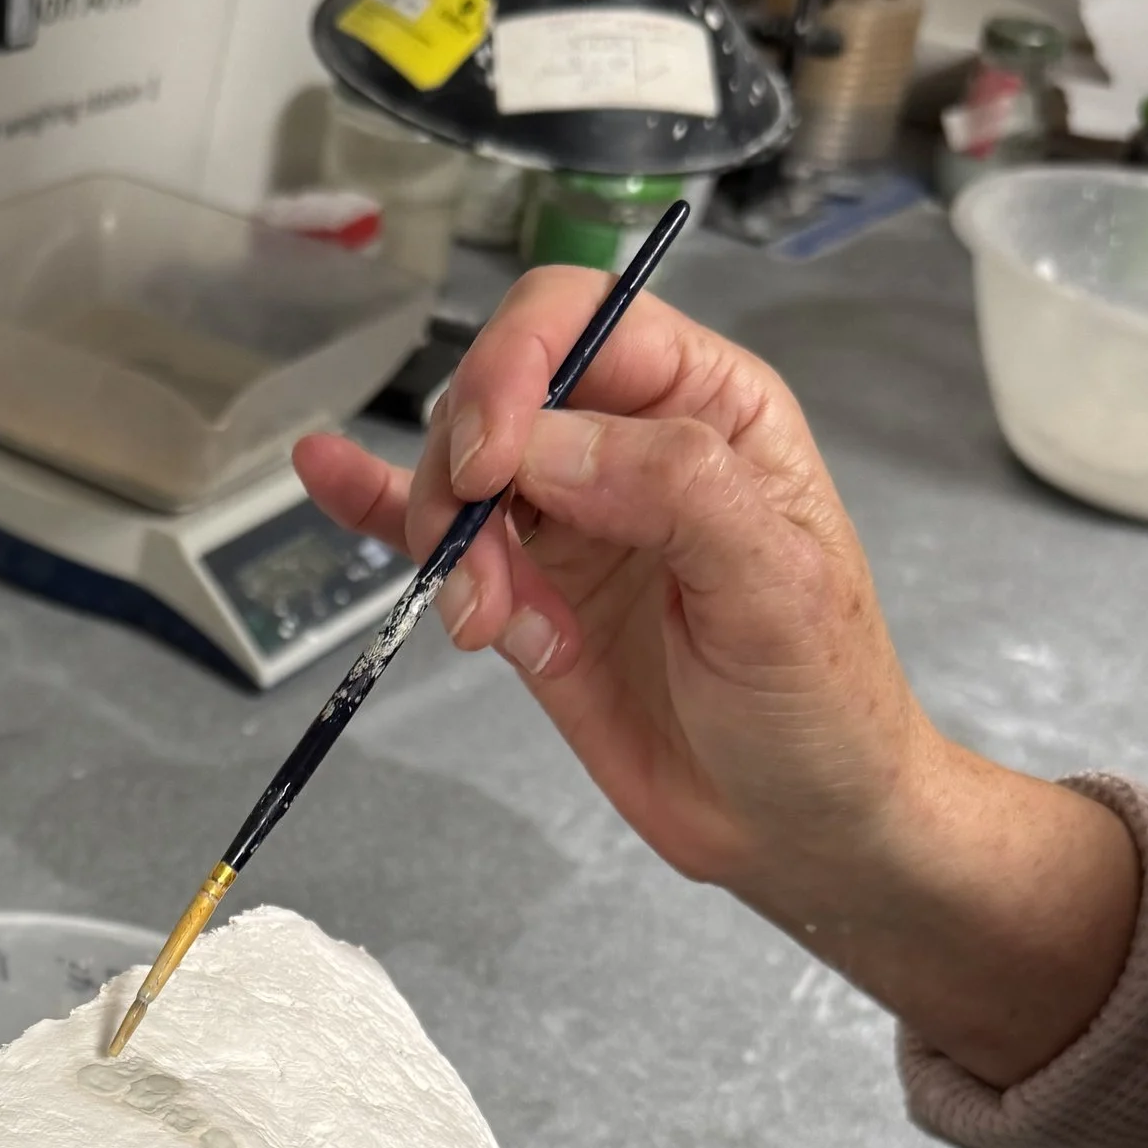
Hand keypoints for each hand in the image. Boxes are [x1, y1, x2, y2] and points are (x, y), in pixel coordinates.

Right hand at [293, 275, 1140, 1090]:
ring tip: (492, 626)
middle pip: (499, 392)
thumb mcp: (778, 587)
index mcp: (706, 405)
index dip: (515, 368)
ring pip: (461, 475)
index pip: (580, 320)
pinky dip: (377, 506)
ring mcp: (572, 520)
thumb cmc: (822, 702)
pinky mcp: (528, 594)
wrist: (798, 827)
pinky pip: (438, 536)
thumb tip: (546, 447)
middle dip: (467, 470)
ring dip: (449, 545)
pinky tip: (325, 473)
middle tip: (481, 569)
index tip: (489, 464)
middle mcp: (630, 443)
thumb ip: (674, 492)